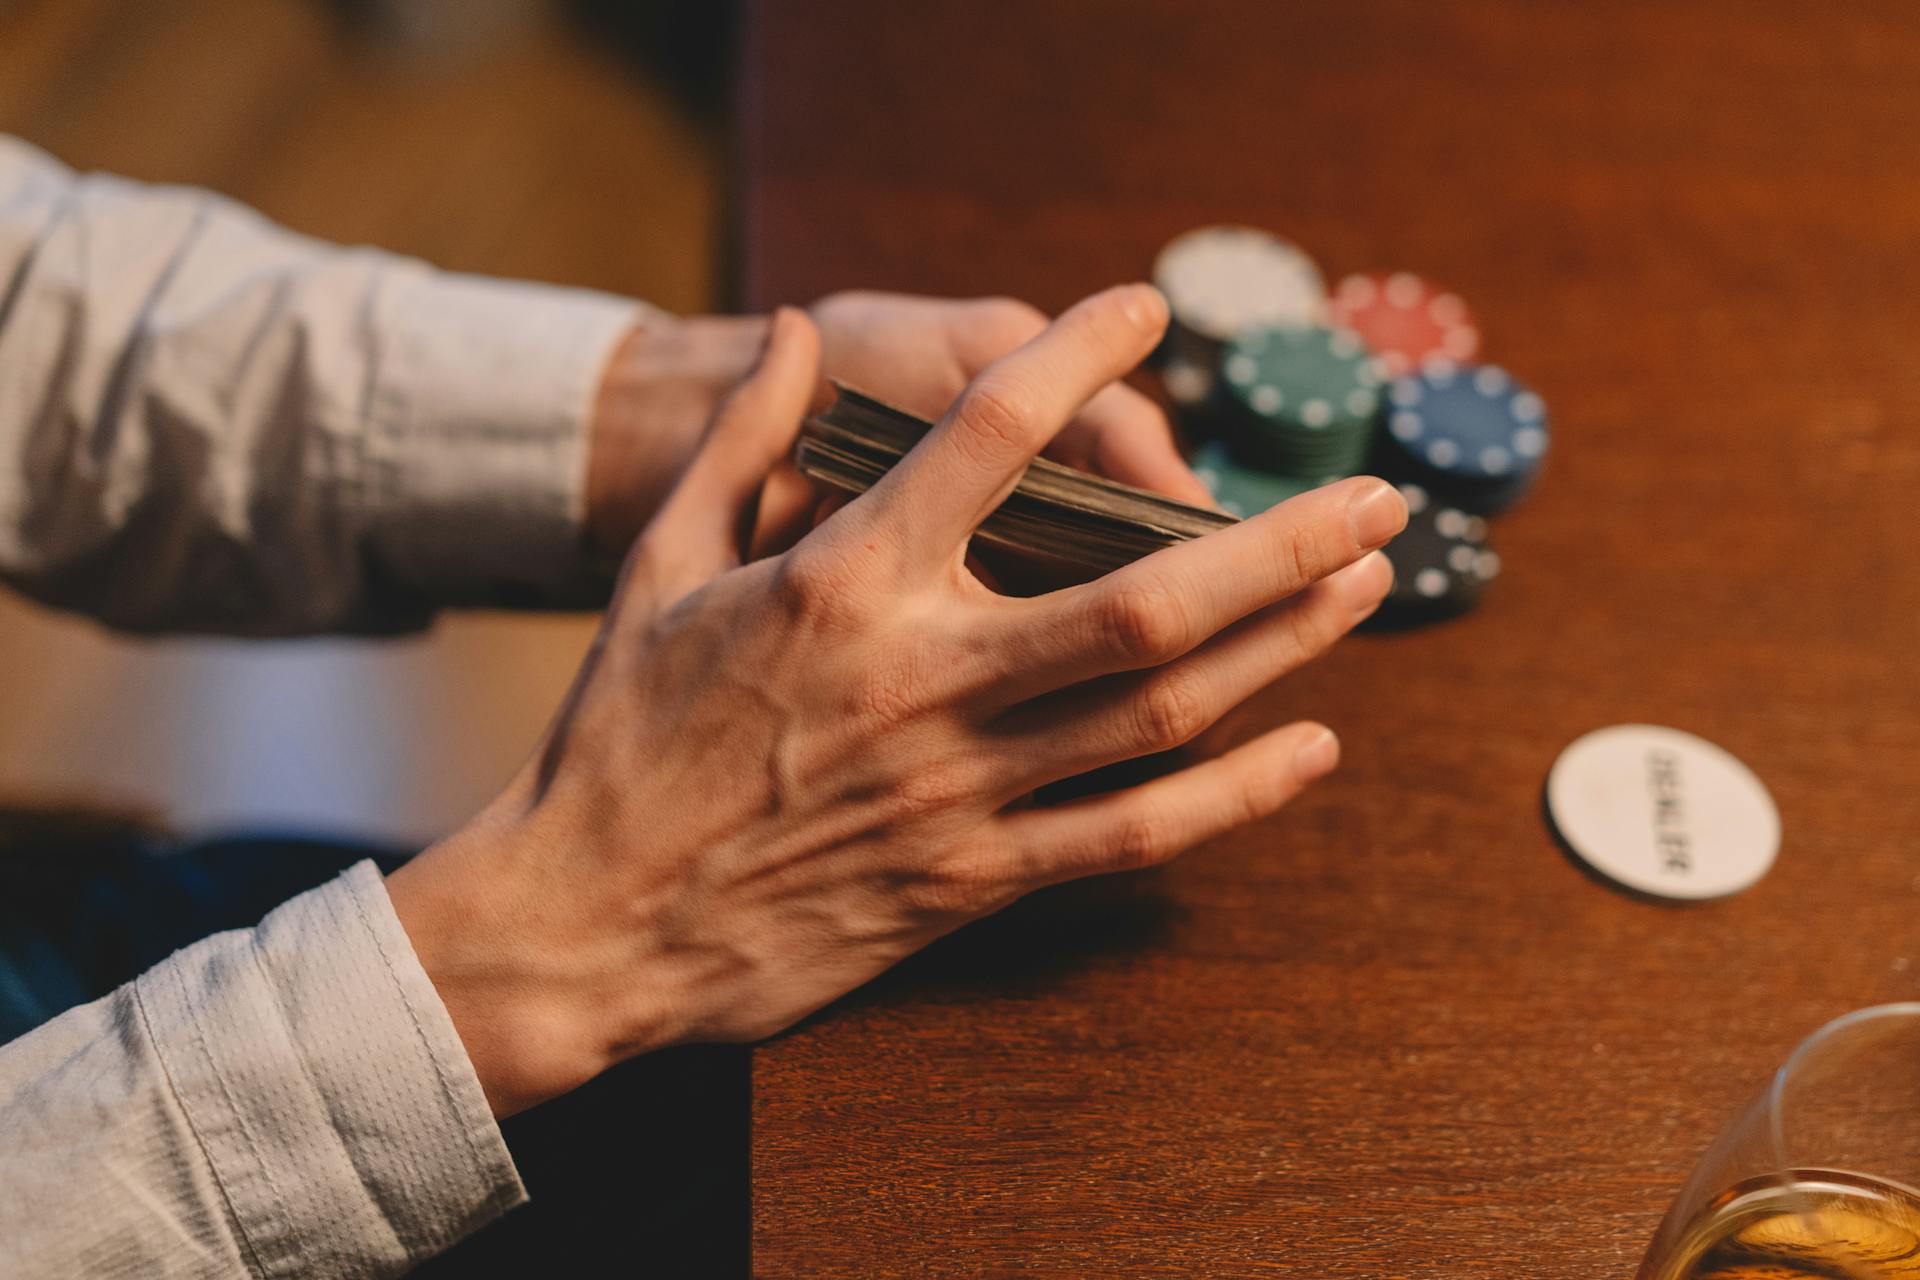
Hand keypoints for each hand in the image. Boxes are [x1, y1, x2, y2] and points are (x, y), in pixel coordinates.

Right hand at [390, 288, 1403, 1116]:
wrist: (583, 925)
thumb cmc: (615, 740)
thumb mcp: (654, 569)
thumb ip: (738, 442)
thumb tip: (797, 331)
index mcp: (840, 582)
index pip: (989, 433)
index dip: (1079, 353)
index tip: (1142, 305)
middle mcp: (921, 678)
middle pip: (1145, 596)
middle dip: (1280, 541)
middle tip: (1374, 495)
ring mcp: (958, 788)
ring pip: (1161, 711)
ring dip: (1283, 644)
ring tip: (1368, 586)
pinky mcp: (970, 881)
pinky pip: (1129, 837)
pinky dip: (1231, 798)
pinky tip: (1308, 752)